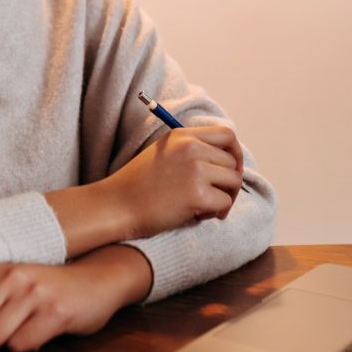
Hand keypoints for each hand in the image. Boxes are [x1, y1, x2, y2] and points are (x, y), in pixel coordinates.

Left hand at [0, 251, 143, 351]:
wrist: (99, 279)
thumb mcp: (12, 287)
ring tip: (23, 329)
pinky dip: (26, 347)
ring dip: (4, 344)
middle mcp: (10, 277)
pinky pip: (20, 346)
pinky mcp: (54, 312)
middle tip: (1, 331)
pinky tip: (40, 332)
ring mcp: (33, 293)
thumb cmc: (48, 290)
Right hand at [104, 125, 243, 237]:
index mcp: (182, 136)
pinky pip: (225, 202)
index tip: (231, 170)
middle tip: (217, 198)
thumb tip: (227, 162)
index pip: (227, 135)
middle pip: (232, 161)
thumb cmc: (137, 185)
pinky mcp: (196, 194)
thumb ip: (191, 150)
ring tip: (206, 208)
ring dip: (226, 197)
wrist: (116, 205)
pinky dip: (217, 212)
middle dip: (229, 182)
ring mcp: (194, 170)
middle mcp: (190, 148)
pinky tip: (199, 215)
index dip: (235, 153)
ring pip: (233, 181)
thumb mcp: (163, 154)